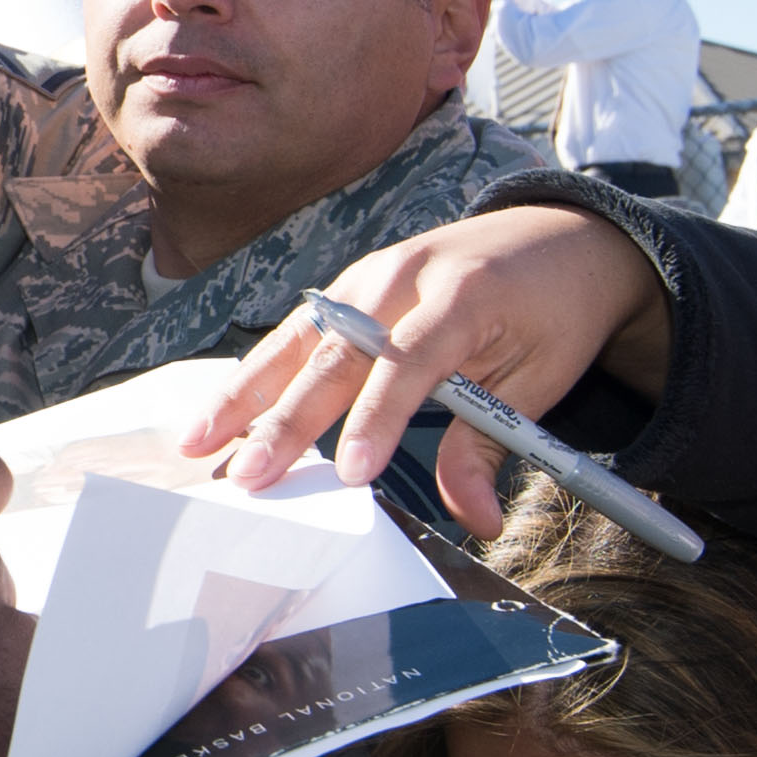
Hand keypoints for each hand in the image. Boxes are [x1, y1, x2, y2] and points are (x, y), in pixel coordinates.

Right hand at [175, 205, 668, 540]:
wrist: (558, 237)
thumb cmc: (553, 312)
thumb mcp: (541, 380)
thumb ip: (490, 445)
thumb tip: (477, 519)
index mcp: (462, 295)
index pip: (408, 362)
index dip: (376, 419)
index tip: (350, 474)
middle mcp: (401, 277)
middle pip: (333, 353)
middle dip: (285, 420)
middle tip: (249, 473)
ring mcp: (366, 276)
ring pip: (295, 339)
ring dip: (243, 394)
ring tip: (198, 439)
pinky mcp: (347, 287)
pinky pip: (296, 332)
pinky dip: (256, 373)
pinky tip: (222, 410)